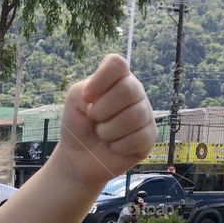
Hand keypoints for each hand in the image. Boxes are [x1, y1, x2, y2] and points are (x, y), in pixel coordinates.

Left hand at [57, 54, 156, 187]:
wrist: (79, 158)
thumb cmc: (78, 125)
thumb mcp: (74, 102)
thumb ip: (84, 89)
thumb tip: (98, 97)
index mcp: (117, 78)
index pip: (117, 64)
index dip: (100, 80)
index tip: (86, 98)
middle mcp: (135, 92)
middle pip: (128, 90)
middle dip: (102, 110)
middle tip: (95, 120)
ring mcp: (144, 113)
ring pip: (134, 116)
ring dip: (108, 131)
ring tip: (103, 135)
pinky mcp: (149, 136)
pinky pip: (138, 138)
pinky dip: (119, 146)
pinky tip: (114, 146)